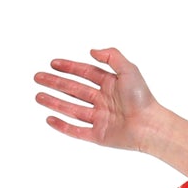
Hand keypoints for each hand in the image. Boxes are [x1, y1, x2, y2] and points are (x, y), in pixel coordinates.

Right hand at [32, 47, 161, 154]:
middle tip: (37, 77)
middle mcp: (104, 101)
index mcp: (111, 85)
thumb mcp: (129, 70)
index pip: (85, 73)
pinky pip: (77, 131)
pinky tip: (49, 119)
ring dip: (54, 102)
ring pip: (72, 109)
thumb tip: (91, 51)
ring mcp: (100, 118)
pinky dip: (63, 126)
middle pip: (74, 90)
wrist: (150, 126)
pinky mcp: (99, 135)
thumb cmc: (142, 98)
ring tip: (38, 96)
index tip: (53, 63)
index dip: (69, 67)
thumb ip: (111, 56)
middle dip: (55, 83)